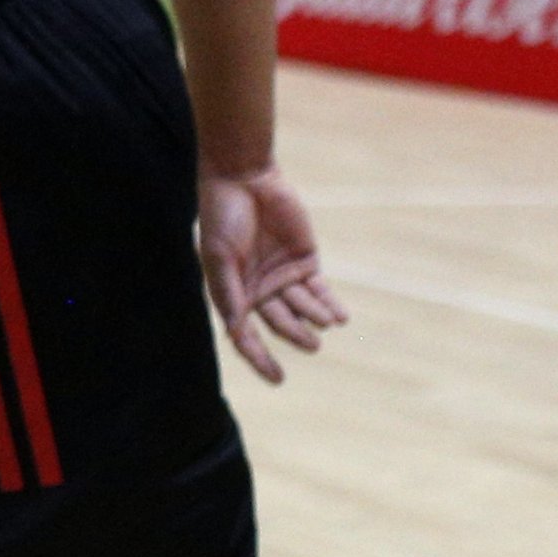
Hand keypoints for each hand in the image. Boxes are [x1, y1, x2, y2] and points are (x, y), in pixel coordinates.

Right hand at [195, 163, 348, 382]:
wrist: (244, 178)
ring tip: (325, 323)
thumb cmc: (222, 216)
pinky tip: (339, 318)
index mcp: (234, 293)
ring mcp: (283, 277)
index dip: (259, 358)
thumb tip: (236, 331)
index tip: (277, 378)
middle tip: (312, 345)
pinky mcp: (305, 262)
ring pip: (302, 309)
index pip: (246, 334)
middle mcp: (259, 290)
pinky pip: (320, 291)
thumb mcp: (219, 257)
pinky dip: (330, 306)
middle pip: (280, 323)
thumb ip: (229, 294)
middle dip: (296, 335)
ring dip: (314, 319)